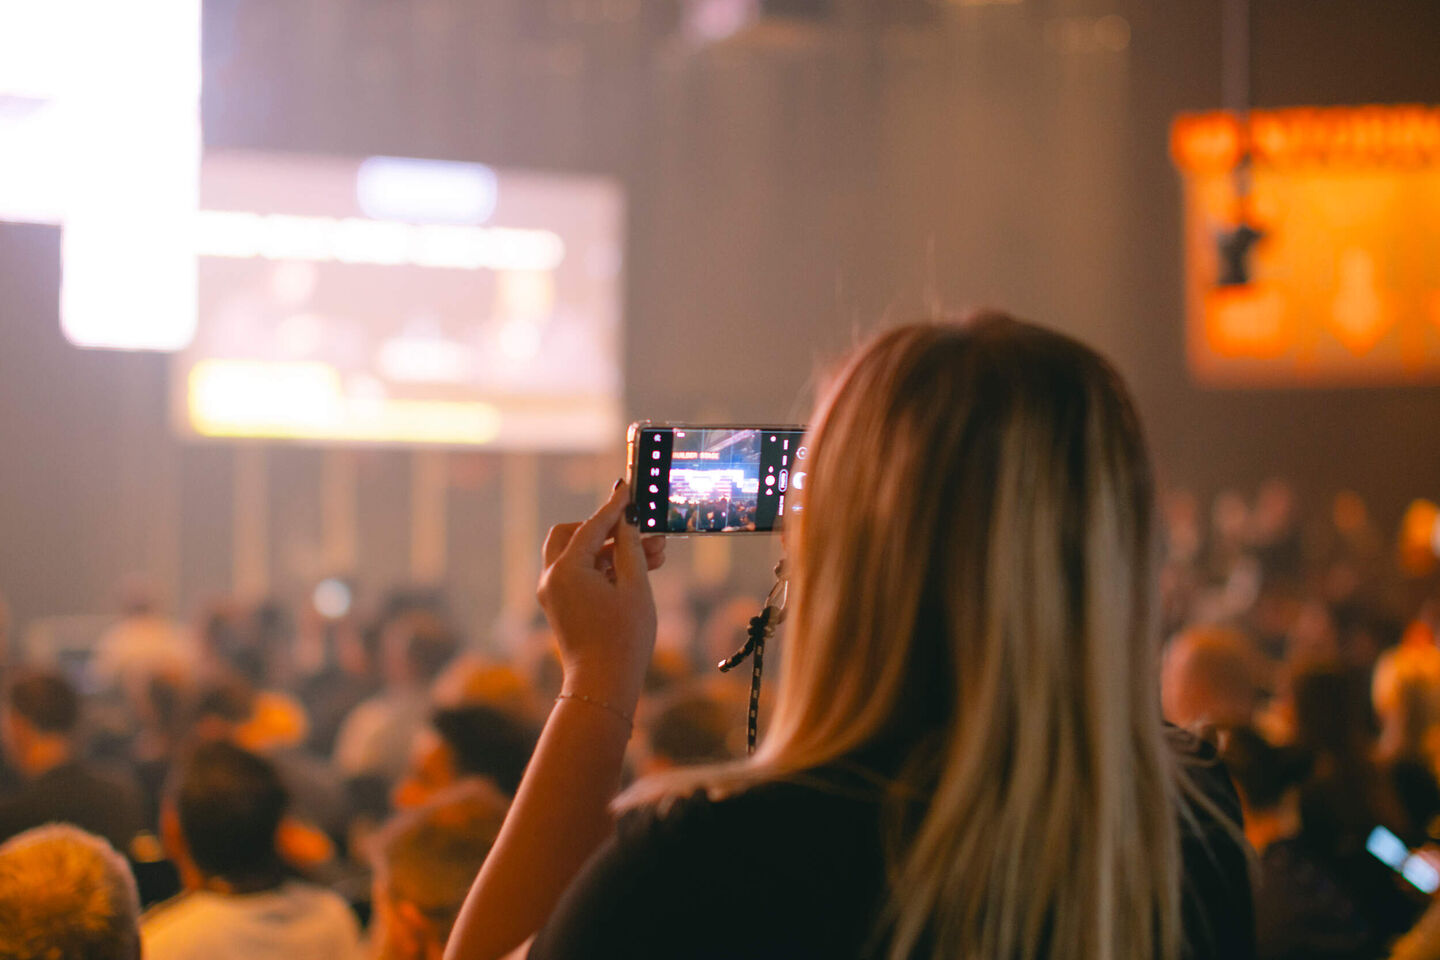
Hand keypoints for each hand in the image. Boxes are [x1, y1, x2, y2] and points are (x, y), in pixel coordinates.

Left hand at [538, 482, 662, 710]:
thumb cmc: (623, 638)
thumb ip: (631, 547)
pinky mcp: (559, 606)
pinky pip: (578, 575)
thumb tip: (627, 521)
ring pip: (580, 555)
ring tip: (656, 554)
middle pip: (574, 534)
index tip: (629, 486)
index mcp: (566, 569)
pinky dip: (603, 569)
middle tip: (639, 530)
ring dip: (612, 551)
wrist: (603, 686)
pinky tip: (638, 572)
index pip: (593, 525)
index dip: (616, 506)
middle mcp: (551, 577)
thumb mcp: (635, 586)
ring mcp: (552, 593)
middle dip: (607, 529)